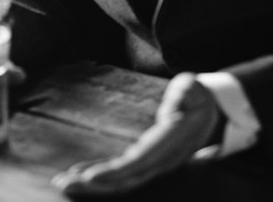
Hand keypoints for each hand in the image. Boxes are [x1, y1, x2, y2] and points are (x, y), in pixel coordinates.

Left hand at [51, 72, 224, 197]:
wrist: (210, 113)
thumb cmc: (195, 96)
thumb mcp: (192, 88)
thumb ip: (185, 93)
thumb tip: (179, 99)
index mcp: (169, 144)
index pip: (138, 162)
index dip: (113, 172)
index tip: (88, 176)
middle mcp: (160, 160)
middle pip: (123, 178)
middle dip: (92, 183)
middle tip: (62, 183)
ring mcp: (153, 164)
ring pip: (120, 180)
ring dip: (91, 183)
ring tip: (63, 182)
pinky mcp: (145, 162)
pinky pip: (121, 173)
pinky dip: (100, 174)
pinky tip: (79, 174)